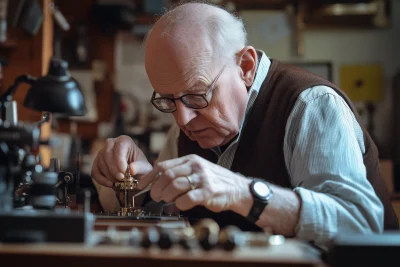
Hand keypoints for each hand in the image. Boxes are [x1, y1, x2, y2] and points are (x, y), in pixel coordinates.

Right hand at [91, 135, 152, 187]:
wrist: (134, 174)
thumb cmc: (140, 167)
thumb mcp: (144, 168)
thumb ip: (139, 167)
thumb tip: (131, 169)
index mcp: (124, 140)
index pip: (119, 147)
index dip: (120, 160)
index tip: (124, 171)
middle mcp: (111, 144)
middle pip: (107, 154)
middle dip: (114, 169)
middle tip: (122, 179)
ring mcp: (102, 153)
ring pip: (101, 163)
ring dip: (110, 175)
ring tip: (120, 182)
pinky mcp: (97, 163)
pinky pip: (95, 172)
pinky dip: (102, 180)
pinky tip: (111, 184)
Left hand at [137, 154, 251, 212]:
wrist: (238, 189)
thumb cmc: (214, 182)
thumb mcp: (197, 171)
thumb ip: (180, 174)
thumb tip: (157, 183)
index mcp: (190, 160)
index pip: (163, 166)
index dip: (149, 177)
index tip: (141, 186)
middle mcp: (196, 166)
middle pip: (167, 176)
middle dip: (156, 188)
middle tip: (155, 197)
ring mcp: (203, 178)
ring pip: (175, 186)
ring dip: (166, 196)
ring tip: (166, 201)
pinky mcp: (209, 191)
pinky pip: (187, 198)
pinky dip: (180, 204)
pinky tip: (180, 205)